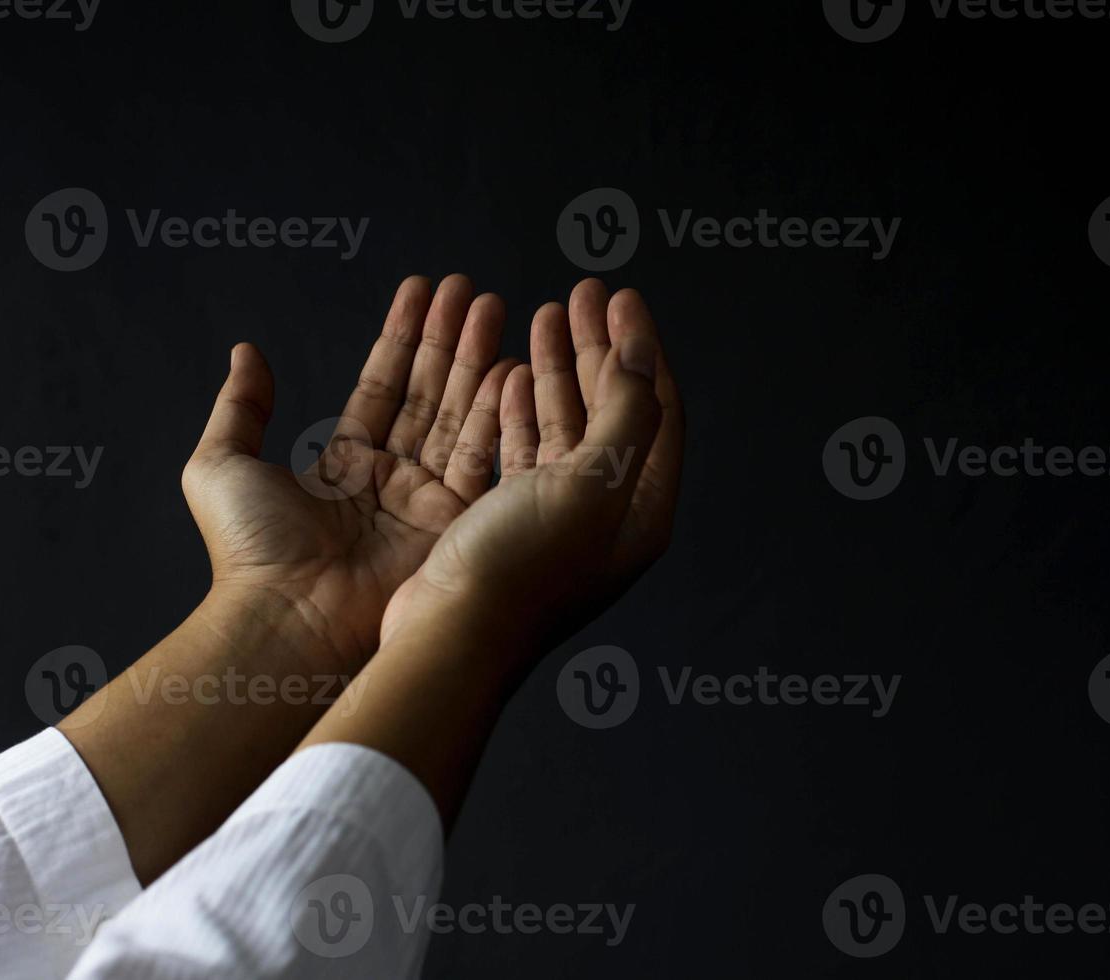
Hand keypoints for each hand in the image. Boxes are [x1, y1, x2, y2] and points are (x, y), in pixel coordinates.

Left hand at [181, 274, 515, 670]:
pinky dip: (497, 410)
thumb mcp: (220, 464)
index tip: (423, 291)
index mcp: (344, 466)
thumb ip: (241, 407)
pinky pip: (482, 457)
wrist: (288, 618)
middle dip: (450, 338)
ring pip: (460, 414)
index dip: (404, 337)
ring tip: (493, 305)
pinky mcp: (456, 525)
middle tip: (470, 288)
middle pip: (429, 393)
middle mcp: (392, 480)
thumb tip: (247, 351)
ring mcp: (428, 503)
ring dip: (478, 360)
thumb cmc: (248, 551)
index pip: (383, 386)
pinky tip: (512, 364)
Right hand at [380, 281, 685, 669]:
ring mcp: (559, 518)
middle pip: (613, 410)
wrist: (451, 635)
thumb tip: (641, 353)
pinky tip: (509, 372)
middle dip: (599, 348)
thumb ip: (626, 412)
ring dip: (558, 369)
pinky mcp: (512, 520)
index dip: (643, 348)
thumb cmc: (522, 566)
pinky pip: (527, 448)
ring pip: (568, 423)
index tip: (622, 296)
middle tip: (583, 292)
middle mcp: (607, 513)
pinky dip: (522, 406)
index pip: (658, 410)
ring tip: (546, 314)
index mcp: (642, 508)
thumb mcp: (591, 481)